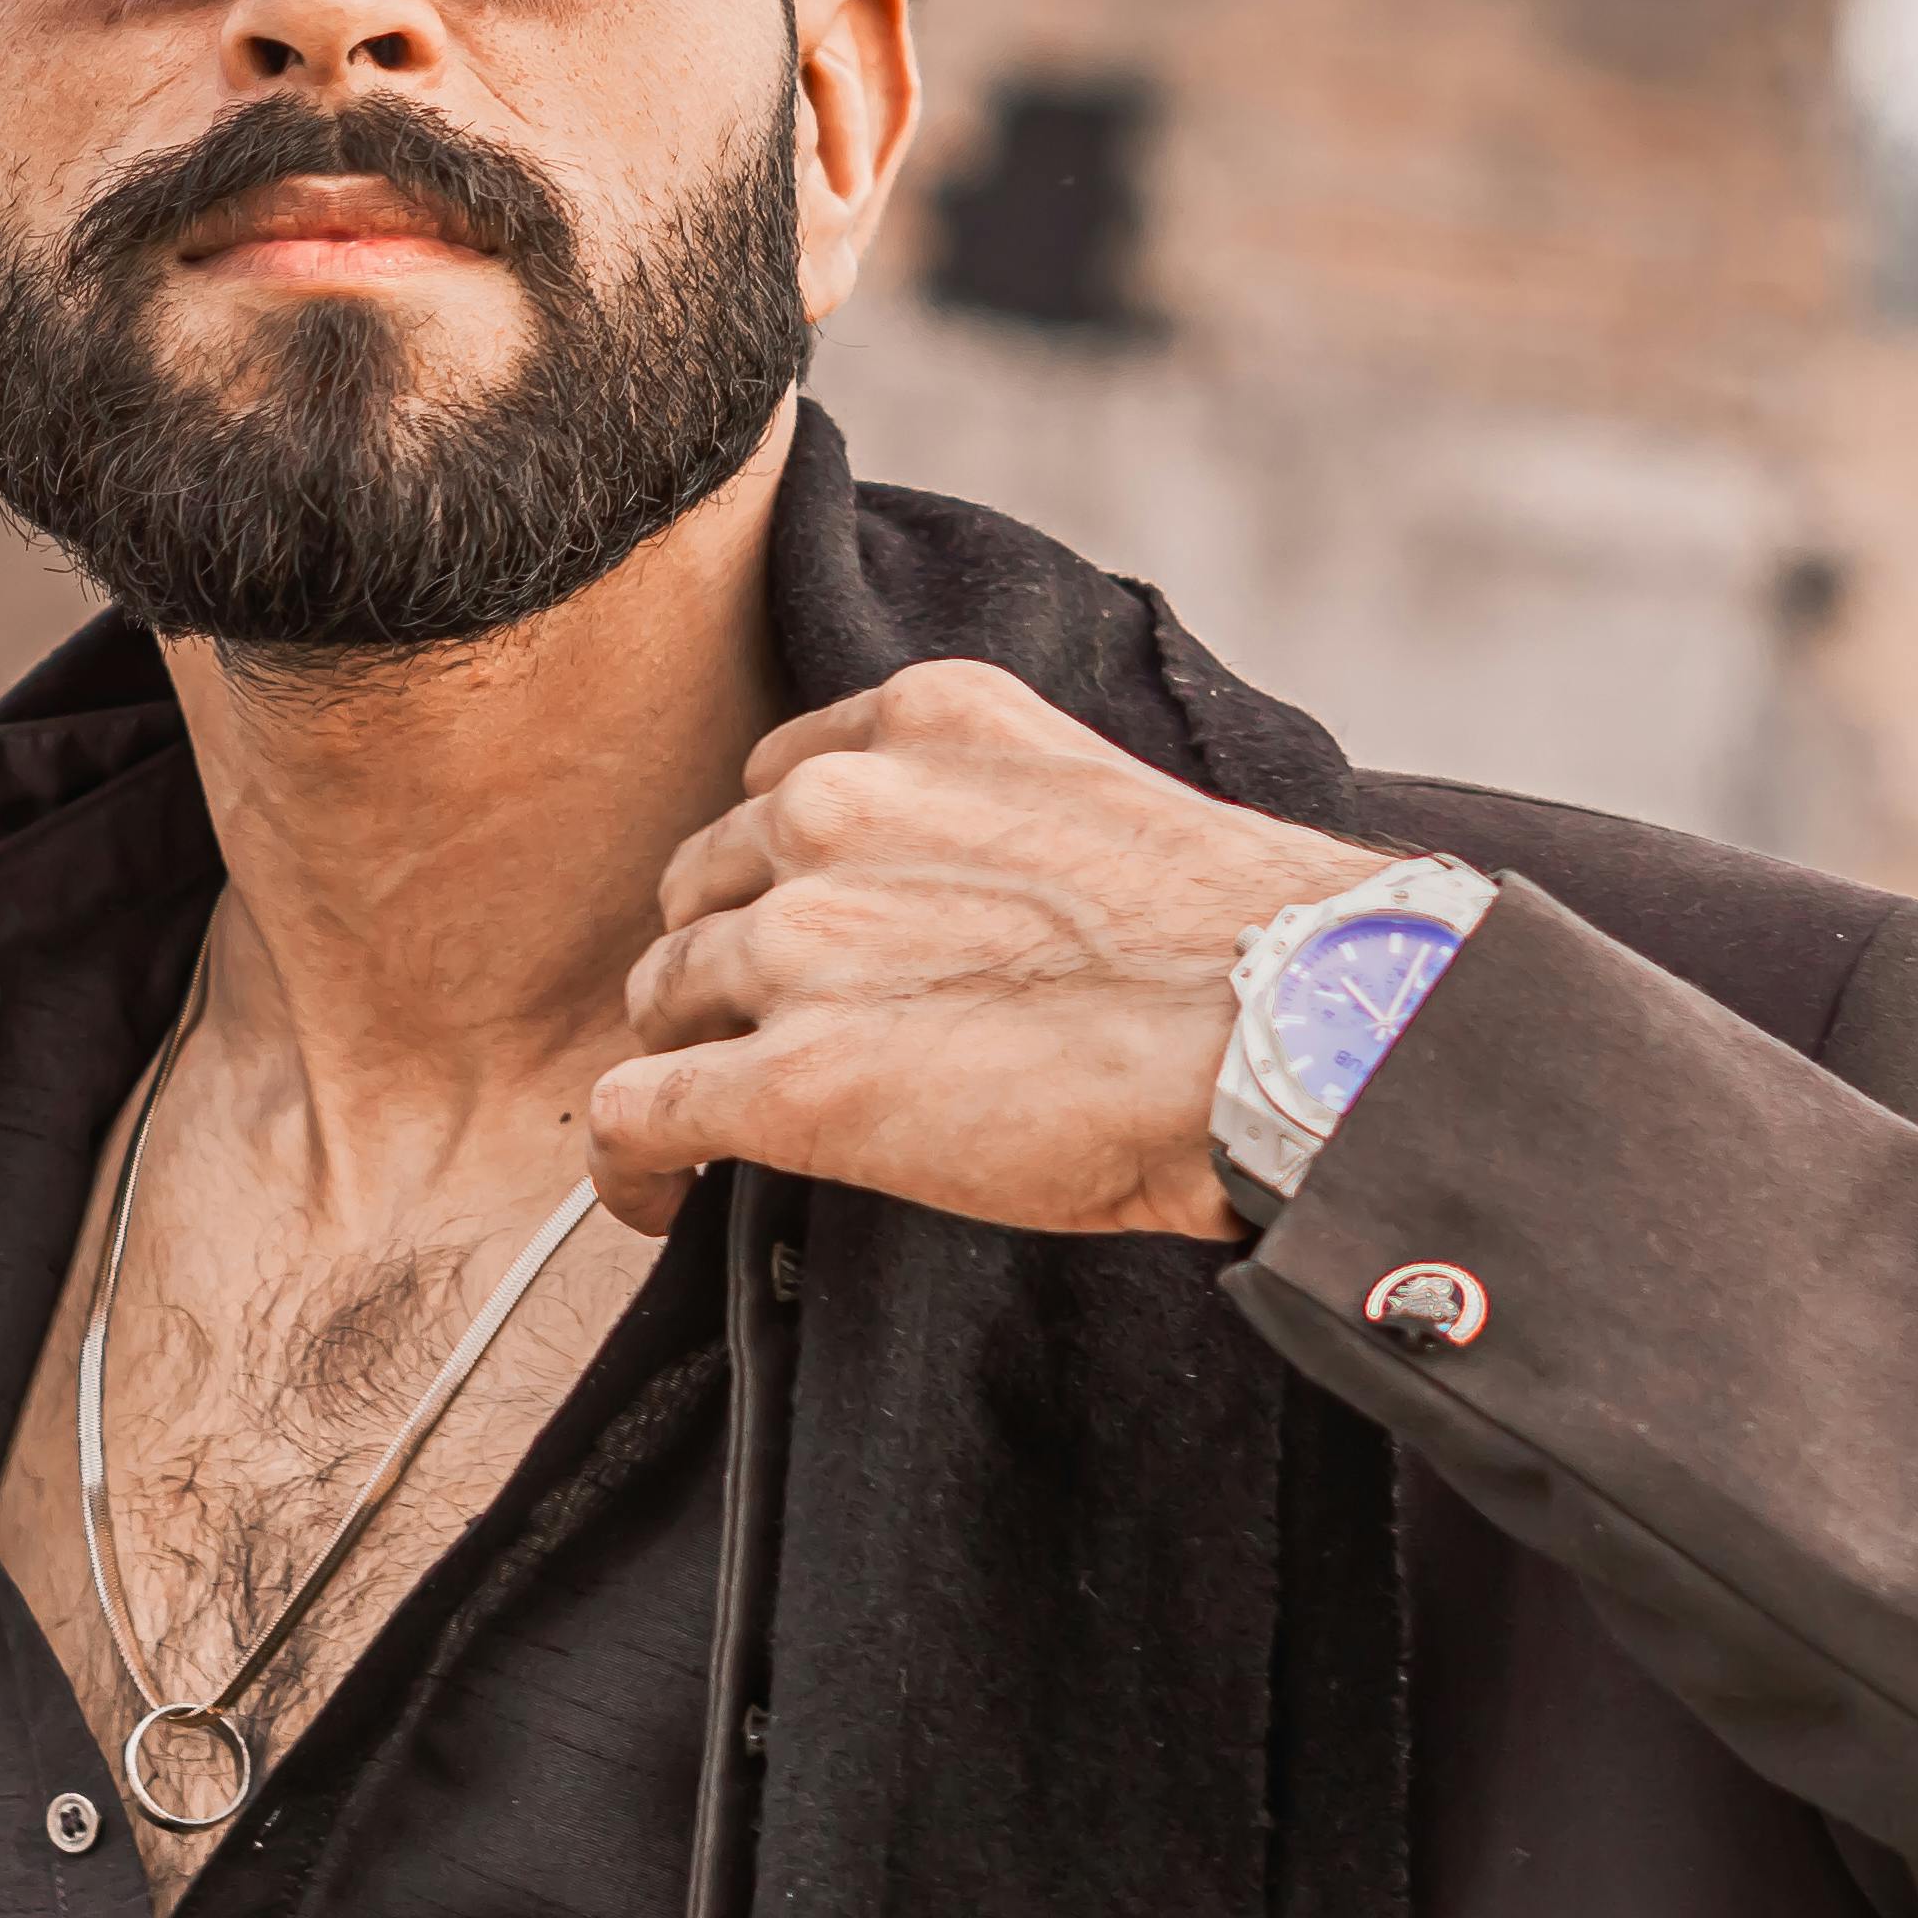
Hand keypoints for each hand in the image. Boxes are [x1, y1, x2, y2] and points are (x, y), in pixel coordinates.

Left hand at [584, 659, 1375, 1245]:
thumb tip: (947, 902)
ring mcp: (803, 939)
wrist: (1291, 1036)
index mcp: (916, 721)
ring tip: (712, 1131)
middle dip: (732, 964)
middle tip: (782, 1037)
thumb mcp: (1087, 799)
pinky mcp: (792, 1078)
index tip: (805, 937)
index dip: (778, 875)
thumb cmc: (1234, 945)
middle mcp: (834, 807)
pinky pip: (636, 1111)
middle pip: (705, 889)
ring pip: (662, 994)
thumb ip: (979, 812)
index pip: (774, 786)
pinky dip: (626, 1161)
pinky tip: (653, 1196)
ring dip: (686, 1056)